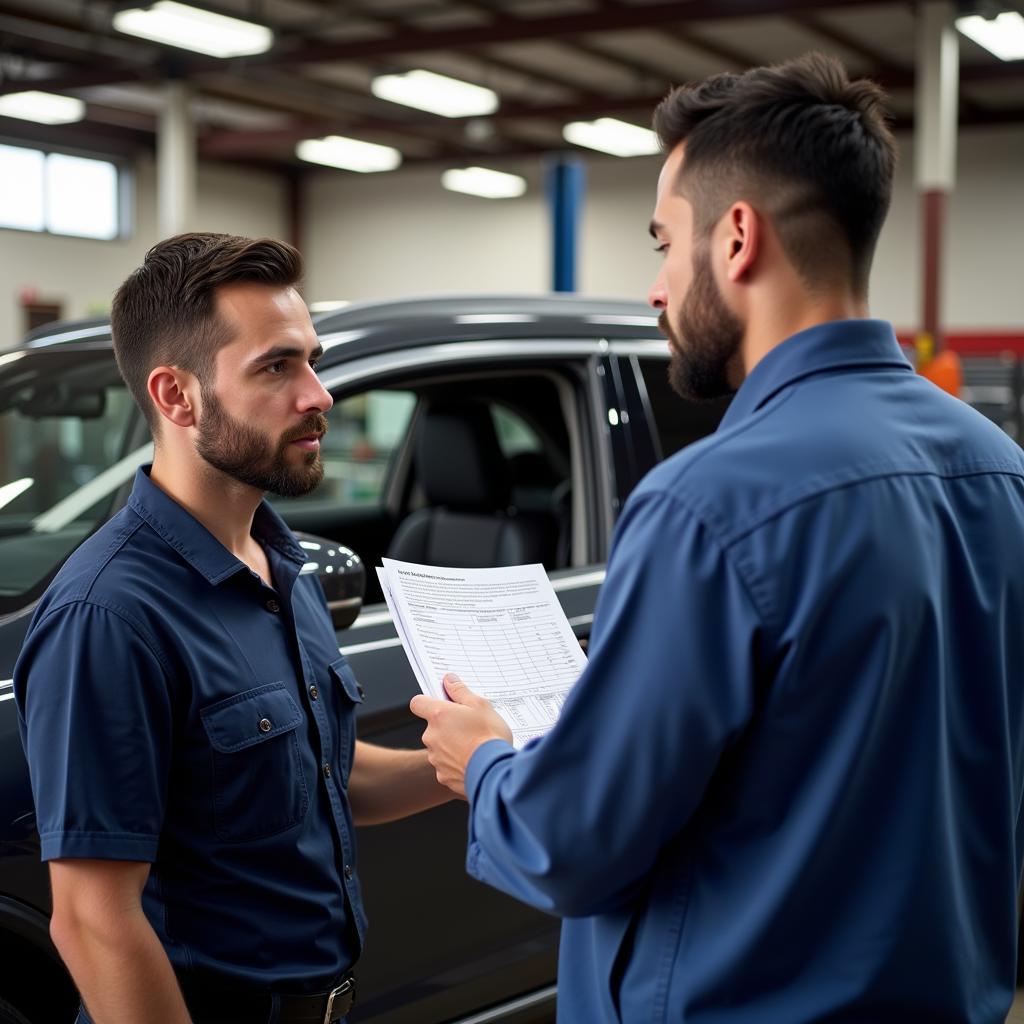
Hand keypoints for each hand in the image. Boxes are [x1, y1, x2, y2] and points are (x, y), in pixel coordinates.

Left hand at [410, 674, 512, 797]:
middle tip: (469, 726)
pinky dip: (456, 763)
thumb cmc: (489, 737)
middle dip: (447, 725)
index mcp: (439, 715)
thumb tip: (449, 680)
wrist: (494, 772)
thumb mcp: (481, 705)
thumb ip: (461, 691)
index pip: (417, 703)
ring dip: (451, 744)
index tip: (441, 703)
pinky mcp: (442, 776)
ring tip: (474, 745)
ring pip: (439, 746)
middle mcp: (431, 736)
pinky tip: (473, 761)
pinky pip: (446, 765)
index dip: (427, 701)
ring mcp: (435, 758)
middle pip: (432, 726)